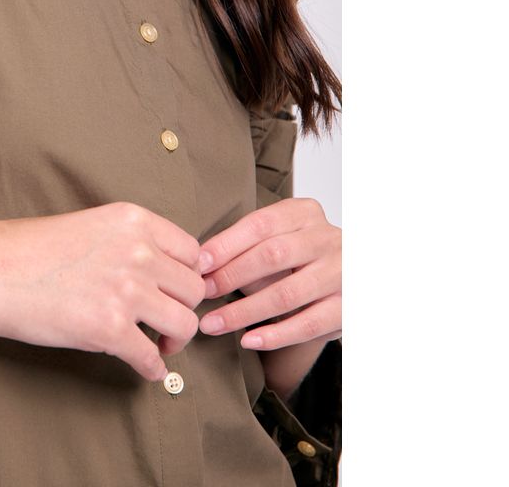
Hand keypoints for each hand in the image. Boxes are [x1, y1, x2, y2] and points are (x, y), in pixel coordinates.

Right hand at [0, 202, 205, 381]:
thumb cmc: (29, 249)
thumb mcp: (91, 226)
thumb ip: (129, 244)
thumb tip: (163, 276)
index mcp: (133, 220)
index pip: (193, 251)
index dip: (187, 276)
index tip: (175, 291)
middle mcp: (137, 251)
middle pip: (194, 289)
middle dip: (182, 309)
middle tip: (165, 322)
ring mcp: (125, 290)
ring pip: (185, 324)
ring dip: (175, 340)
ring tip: (158, 344)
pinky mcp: (108, 328)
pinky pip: (152, 358)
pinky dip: (152, 368)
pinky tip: (142, 367)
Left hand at [194, 197, 340, 350]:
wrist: (354, 275)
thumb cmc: (304, 255)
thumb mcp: (281, 237)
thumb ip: (248, 246)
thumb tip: (203, 264)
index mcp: (304, 213)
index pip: (260, 224)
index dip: (226, 244)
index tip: (200, 263)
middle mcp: (326, 239)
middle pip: (272, 255)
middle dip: (231, 276)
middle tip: (202, 293)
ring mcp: (341, 274)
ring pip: (286, 294)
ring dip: (243, 312)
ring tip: (212, 323)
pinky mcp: (348, 309)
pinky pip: (307, 324)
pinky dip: (275, 335)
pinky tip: (249, 340)